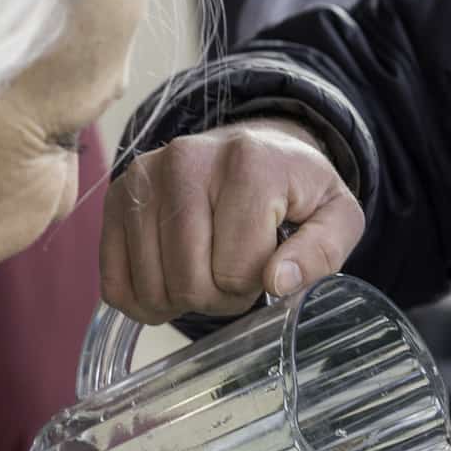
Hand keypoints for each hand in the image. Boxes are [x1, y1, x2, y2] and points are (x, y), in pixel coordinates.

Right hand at [100, 118, 364, 324]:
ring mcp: (144, 176)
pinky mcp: (116, 196)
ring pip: (152, 287)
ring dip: (182, 300)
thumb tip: (278, 281)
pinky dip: (142, 300)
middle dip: (218, 298)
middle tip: (234, 274)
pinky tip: (169, 282)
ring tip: (205, 271)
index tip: (265, 266)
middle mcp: (186, 160)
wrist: (253, 150)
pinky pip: (114, 282)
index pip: (237, 271)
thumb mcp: (335, 216)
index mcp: (248, 164)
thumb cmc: (295, 191)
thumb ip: (322, 251)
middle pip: (190, 282)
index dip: (255, 287)